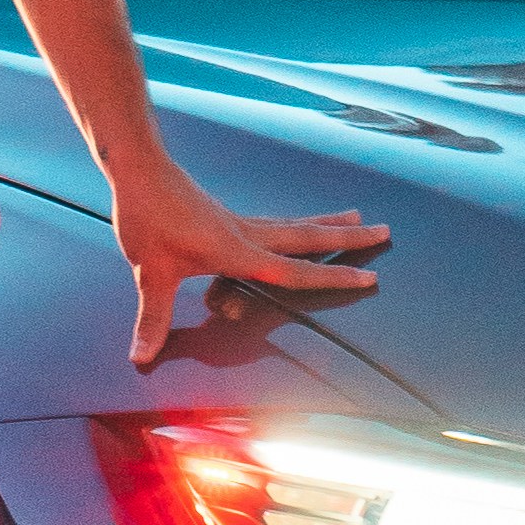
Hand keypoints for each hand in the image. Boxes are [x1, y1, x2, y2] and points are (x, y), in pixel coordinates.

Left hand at [108, 148, 387, 373]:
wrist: (138, 168)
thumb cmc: (147, 217)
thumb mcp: (149, 272)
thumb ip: (152, 317)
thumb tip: (140, 356)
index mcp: (237, 250)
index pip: (295, 270)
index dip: (333, 276)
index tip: (369, 277)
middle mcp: (245, 233)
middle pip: (307, 237)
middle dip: (348, 238)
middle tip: (385, 230)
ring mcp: (237, 220)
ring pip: (293, 224)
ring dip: (327, 224)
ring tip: (357, 216)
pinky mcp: (224, 213)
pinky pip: (272, 220)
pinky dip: (294, 222)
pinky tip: (295, 223)